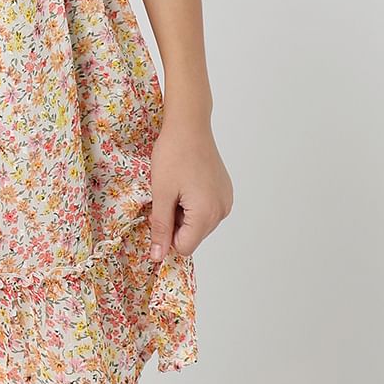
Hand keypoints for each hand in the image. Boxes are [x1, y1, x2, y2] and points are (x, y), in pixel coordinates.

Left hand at [148, 116, 233, 259]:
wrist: (189, 125)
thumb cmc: (172, 155)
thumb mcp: (161, 193)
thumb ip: (160, 228)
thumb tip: (158, 258)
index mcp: (206, 214)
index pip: (184, 247)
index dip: (166, 234)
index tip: (159, 211)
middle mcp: (222, 211)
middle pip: (192, 236)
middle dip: (176, 222)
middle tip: (166, 194)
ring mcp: (226, 201)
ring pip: (199, 224)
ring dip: (184, 212)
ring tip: (177, 186)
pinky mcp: (225, 191)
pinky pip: (207, 209)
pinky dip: (193, 203)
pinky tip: (187, 182)